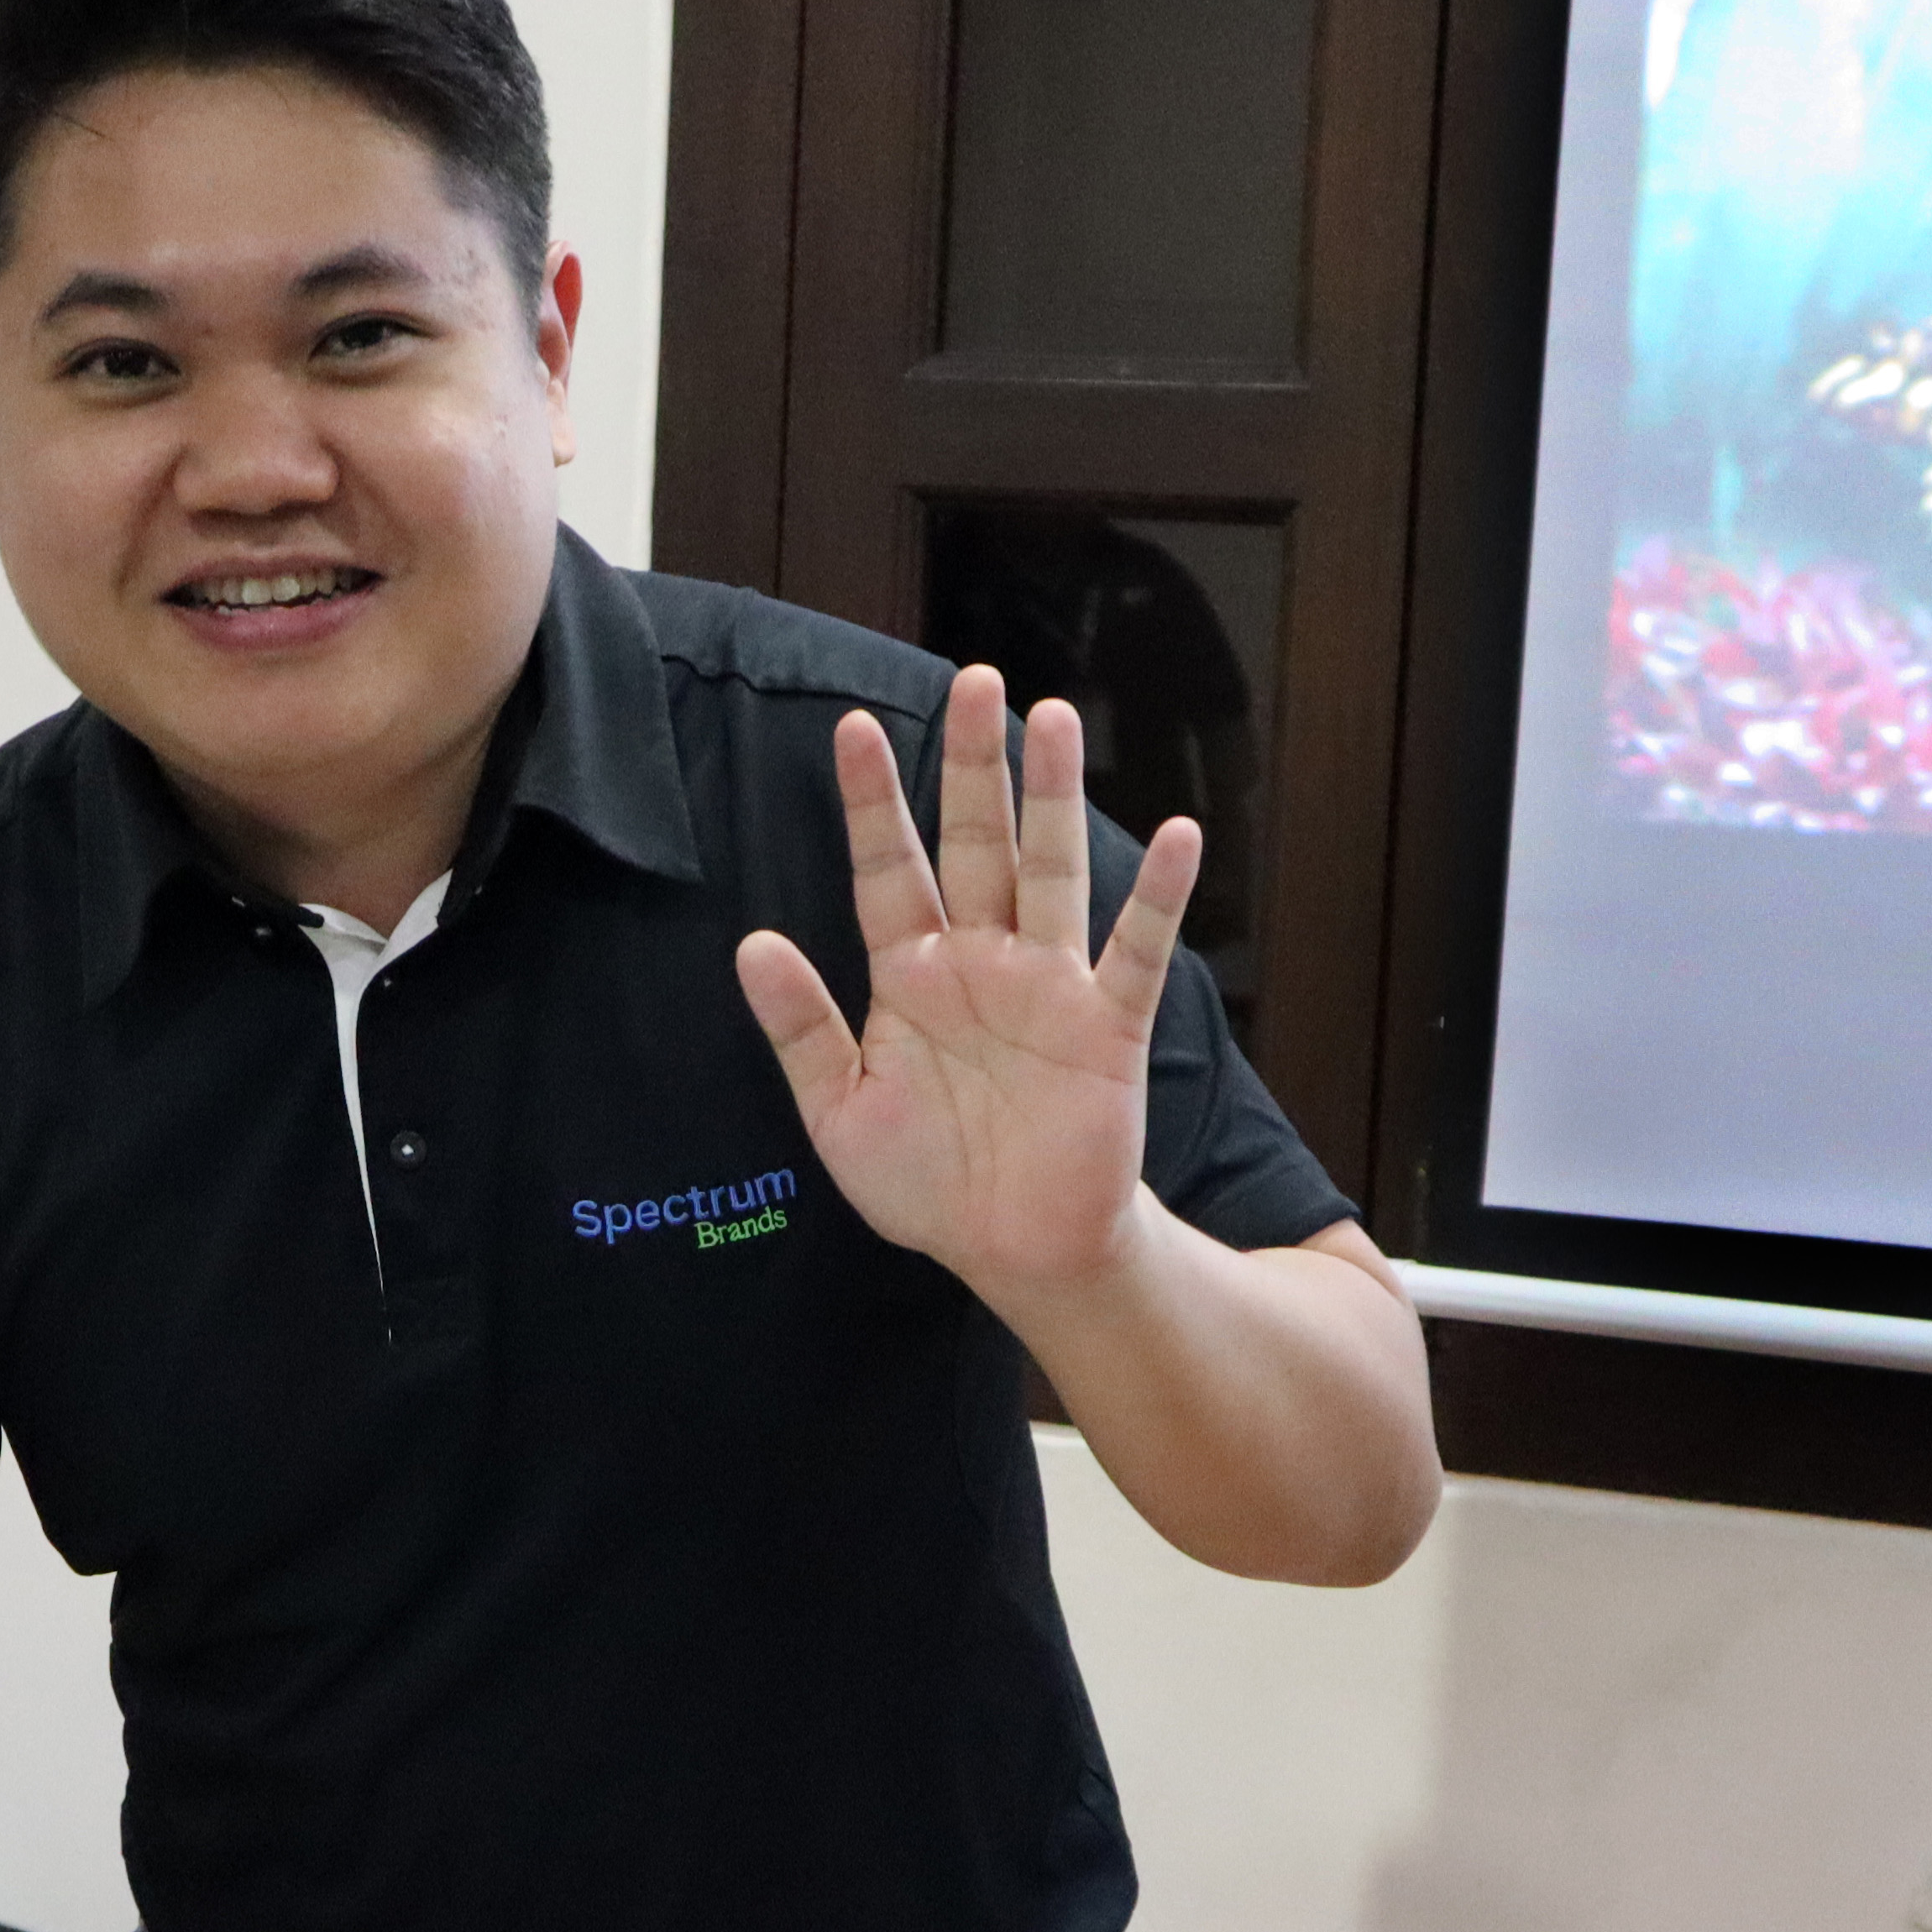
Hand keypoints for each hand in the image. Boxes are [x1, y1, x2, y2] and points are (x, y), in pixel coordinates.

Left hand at [733, 665, 1201, 1304]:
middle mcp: (981, 963)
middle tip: (973, 680)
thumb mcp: (839, 1114)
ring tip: (1053, 718)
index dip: (872, 802)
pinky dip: (1157, 898)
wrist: (1012, 1250)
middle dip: (973, 767)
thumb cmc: (928, 1183)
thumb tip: (753, 943)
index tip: (852, 728)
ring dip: (1054, 800)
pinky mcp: (1108, 1029)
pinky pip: (1135, 953)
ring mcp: (1049, 988)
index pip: (887, 869)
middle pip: (976, 844)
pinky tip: (1178, 837)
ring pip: (1051, 874)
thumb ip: (800, 1031)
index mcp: (909, 976)